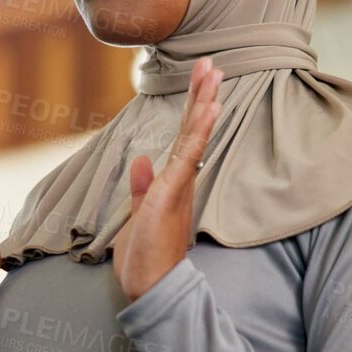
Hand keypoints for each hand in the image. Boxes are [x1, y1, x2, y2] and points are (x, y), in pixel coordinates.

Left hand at [115, 57, 221, 302]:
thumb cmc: (145, 259)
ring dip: (204, 102)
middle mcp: (182, 181)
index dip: (193, 108)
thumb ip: (141, 186)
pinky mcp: (173, 193)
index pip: (185, 137)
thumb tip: (141, 159)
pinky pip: (189, 156)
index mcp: (174, 183)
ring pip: (195, 136)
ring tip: (214, 72)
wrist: (150, 289)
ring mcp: (180, 185)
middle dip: (202, 94)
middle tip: (212, 62)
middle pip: (195, 129)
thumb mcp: (138, 215)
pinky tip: (210, 108)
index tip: (201, 80)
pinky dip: (200, 130)